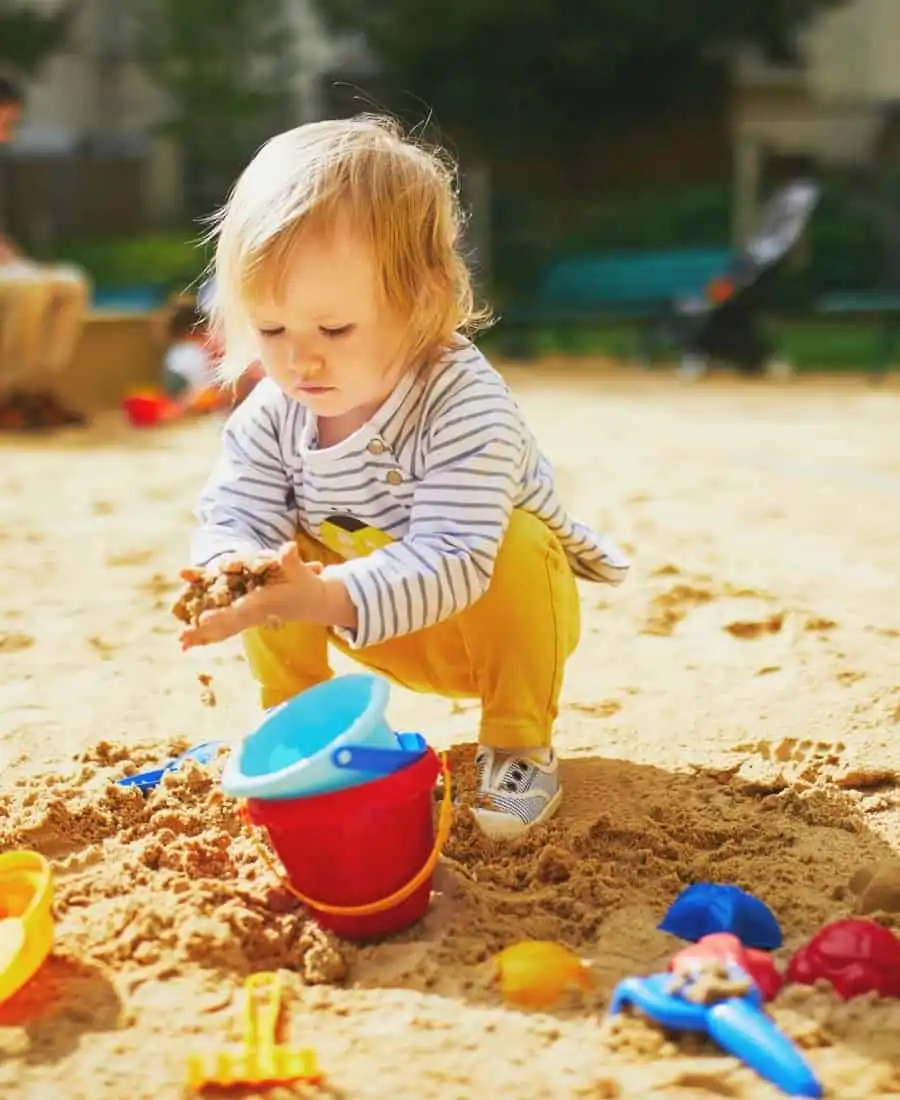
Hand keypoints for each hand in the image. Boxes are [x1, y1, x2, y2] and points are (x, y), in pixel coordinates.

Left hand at [179, 542, 324, 649]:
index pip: (240, 609)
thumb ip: (291, 560)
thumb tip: (290, 547)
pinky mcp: (244, 616)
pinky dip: (207, 635)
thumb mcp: (299, 571)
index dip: (222, 614)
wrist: (309, 602)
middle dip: (204, 631)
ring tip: (180, 642)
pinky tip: (189, 641)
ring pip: (222, 629)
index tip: (203, 619)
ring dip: (202, 636)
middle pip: (225, 624)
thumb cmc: (304, 584)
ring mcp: (248, 617)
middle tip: (182, 638)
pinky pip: (223, 628)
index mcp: (263, 602)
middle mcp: (253, 613)